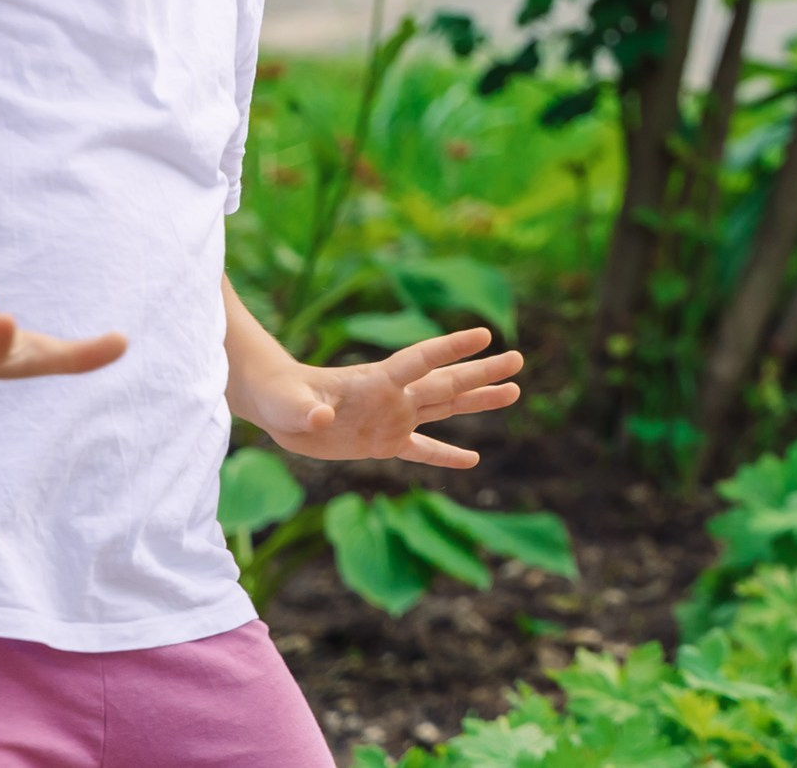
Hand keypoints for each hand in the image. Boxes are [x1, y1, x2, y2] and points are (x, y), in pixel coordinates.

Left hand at [241, 328, 523, 468]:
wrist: (278, 406)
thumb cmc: (280, 396)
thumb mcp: (288, 404)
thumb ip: (305, 409)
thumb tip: (321, 418)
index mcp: (375, 380)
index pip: (420, 360)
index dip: (451, 348)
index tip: (485, 335)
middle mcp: (393, 396)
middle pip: (446, 382)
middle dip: (481, 372)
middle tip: (518, 360)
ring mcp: (392, 418)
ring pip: (445, 408)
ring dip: (478, 401)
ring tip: (514, 392)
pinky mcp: (383, 442)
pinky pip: (422, 449)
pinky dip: (446, 455)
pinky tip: (472, 461)